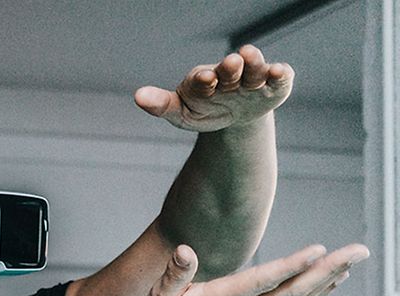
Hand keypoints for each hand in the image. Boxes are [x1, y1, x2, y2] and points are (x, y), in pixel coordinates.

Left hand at [135, 45, 292, 131]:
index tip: (204, 79)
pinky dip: (280, 73)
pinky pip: (280, 76)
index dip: (204, 79)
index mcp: (204, 80)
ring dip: (254, 63)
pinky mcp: (274, 85)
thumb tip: (137, 96)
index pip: (202, 79)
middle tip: (231, 62)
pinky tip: (279, 71)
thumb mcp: (181, 113)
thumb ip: (161, 105)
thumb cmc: (202, 110)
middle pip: (230, 69)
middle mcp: (229, 74)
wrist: (233, 116)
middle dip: (230, 67)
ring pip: (254, 68)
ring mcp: (252, 78)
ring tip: (251, 57)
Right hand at [139, 241, 368, 295]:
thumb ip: (174, 273)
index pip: (262, 282)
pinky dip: (317, 290)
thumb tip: (184, 250)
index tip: (318, 250)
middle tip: (360, 250)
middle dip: (330, 269)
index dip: (290, 267)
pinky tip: (333, 280)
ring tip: (356, 257)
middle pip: (295, 290)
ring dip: (331, 276)